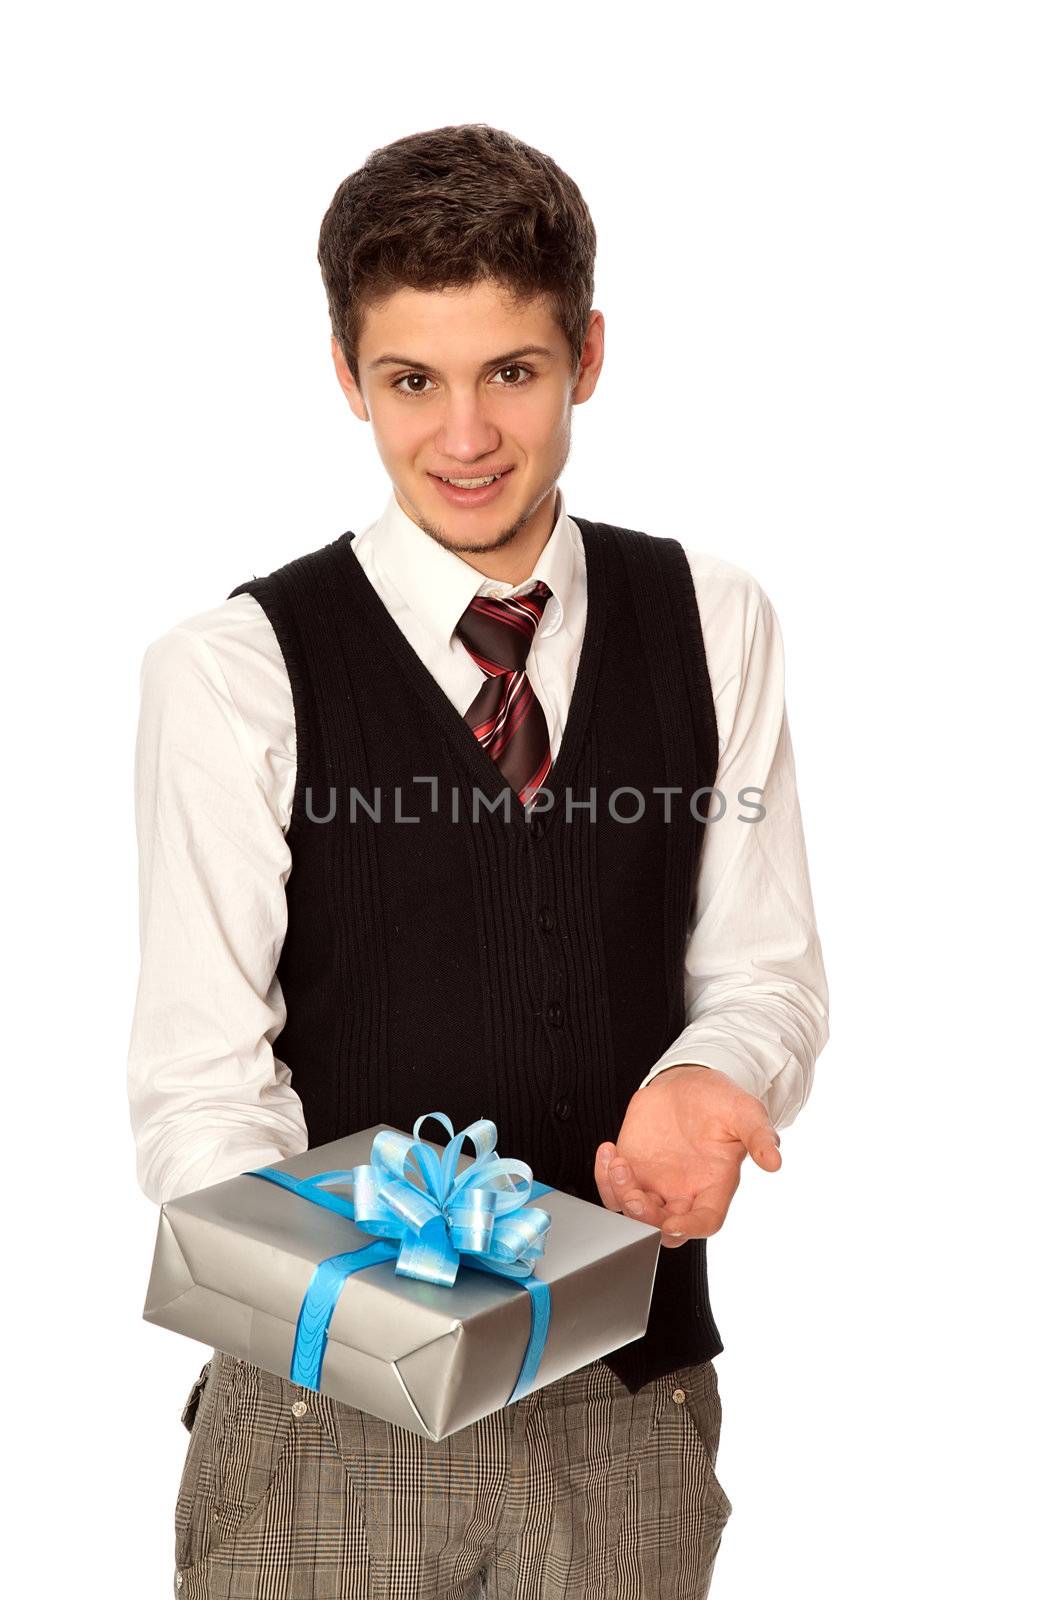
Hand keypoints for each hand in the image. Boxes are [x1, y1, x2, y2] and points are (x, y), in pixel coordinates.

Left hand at [593, 1064, 781, 1246]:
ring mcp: (656, 1183)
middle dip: (646, 1219)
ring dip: (620, 1195)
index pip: (705, 1221)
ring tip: (617, 1162)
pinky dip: (603, 1177)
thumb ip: (760, 1135)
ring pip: (633, 1211)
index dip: (690, 1229)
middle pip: (663, 1226)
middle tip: (636, 1196)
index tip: (674, 1224)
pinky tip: (606, 1152)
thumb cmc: (720, 1101)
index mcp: (715, 1186)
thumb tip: (775, 1160)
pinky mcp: (632, 1168)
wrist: (688, 1082)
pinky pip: (613, 1187)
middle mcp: (684, 1191)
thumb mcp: (745, 1112)